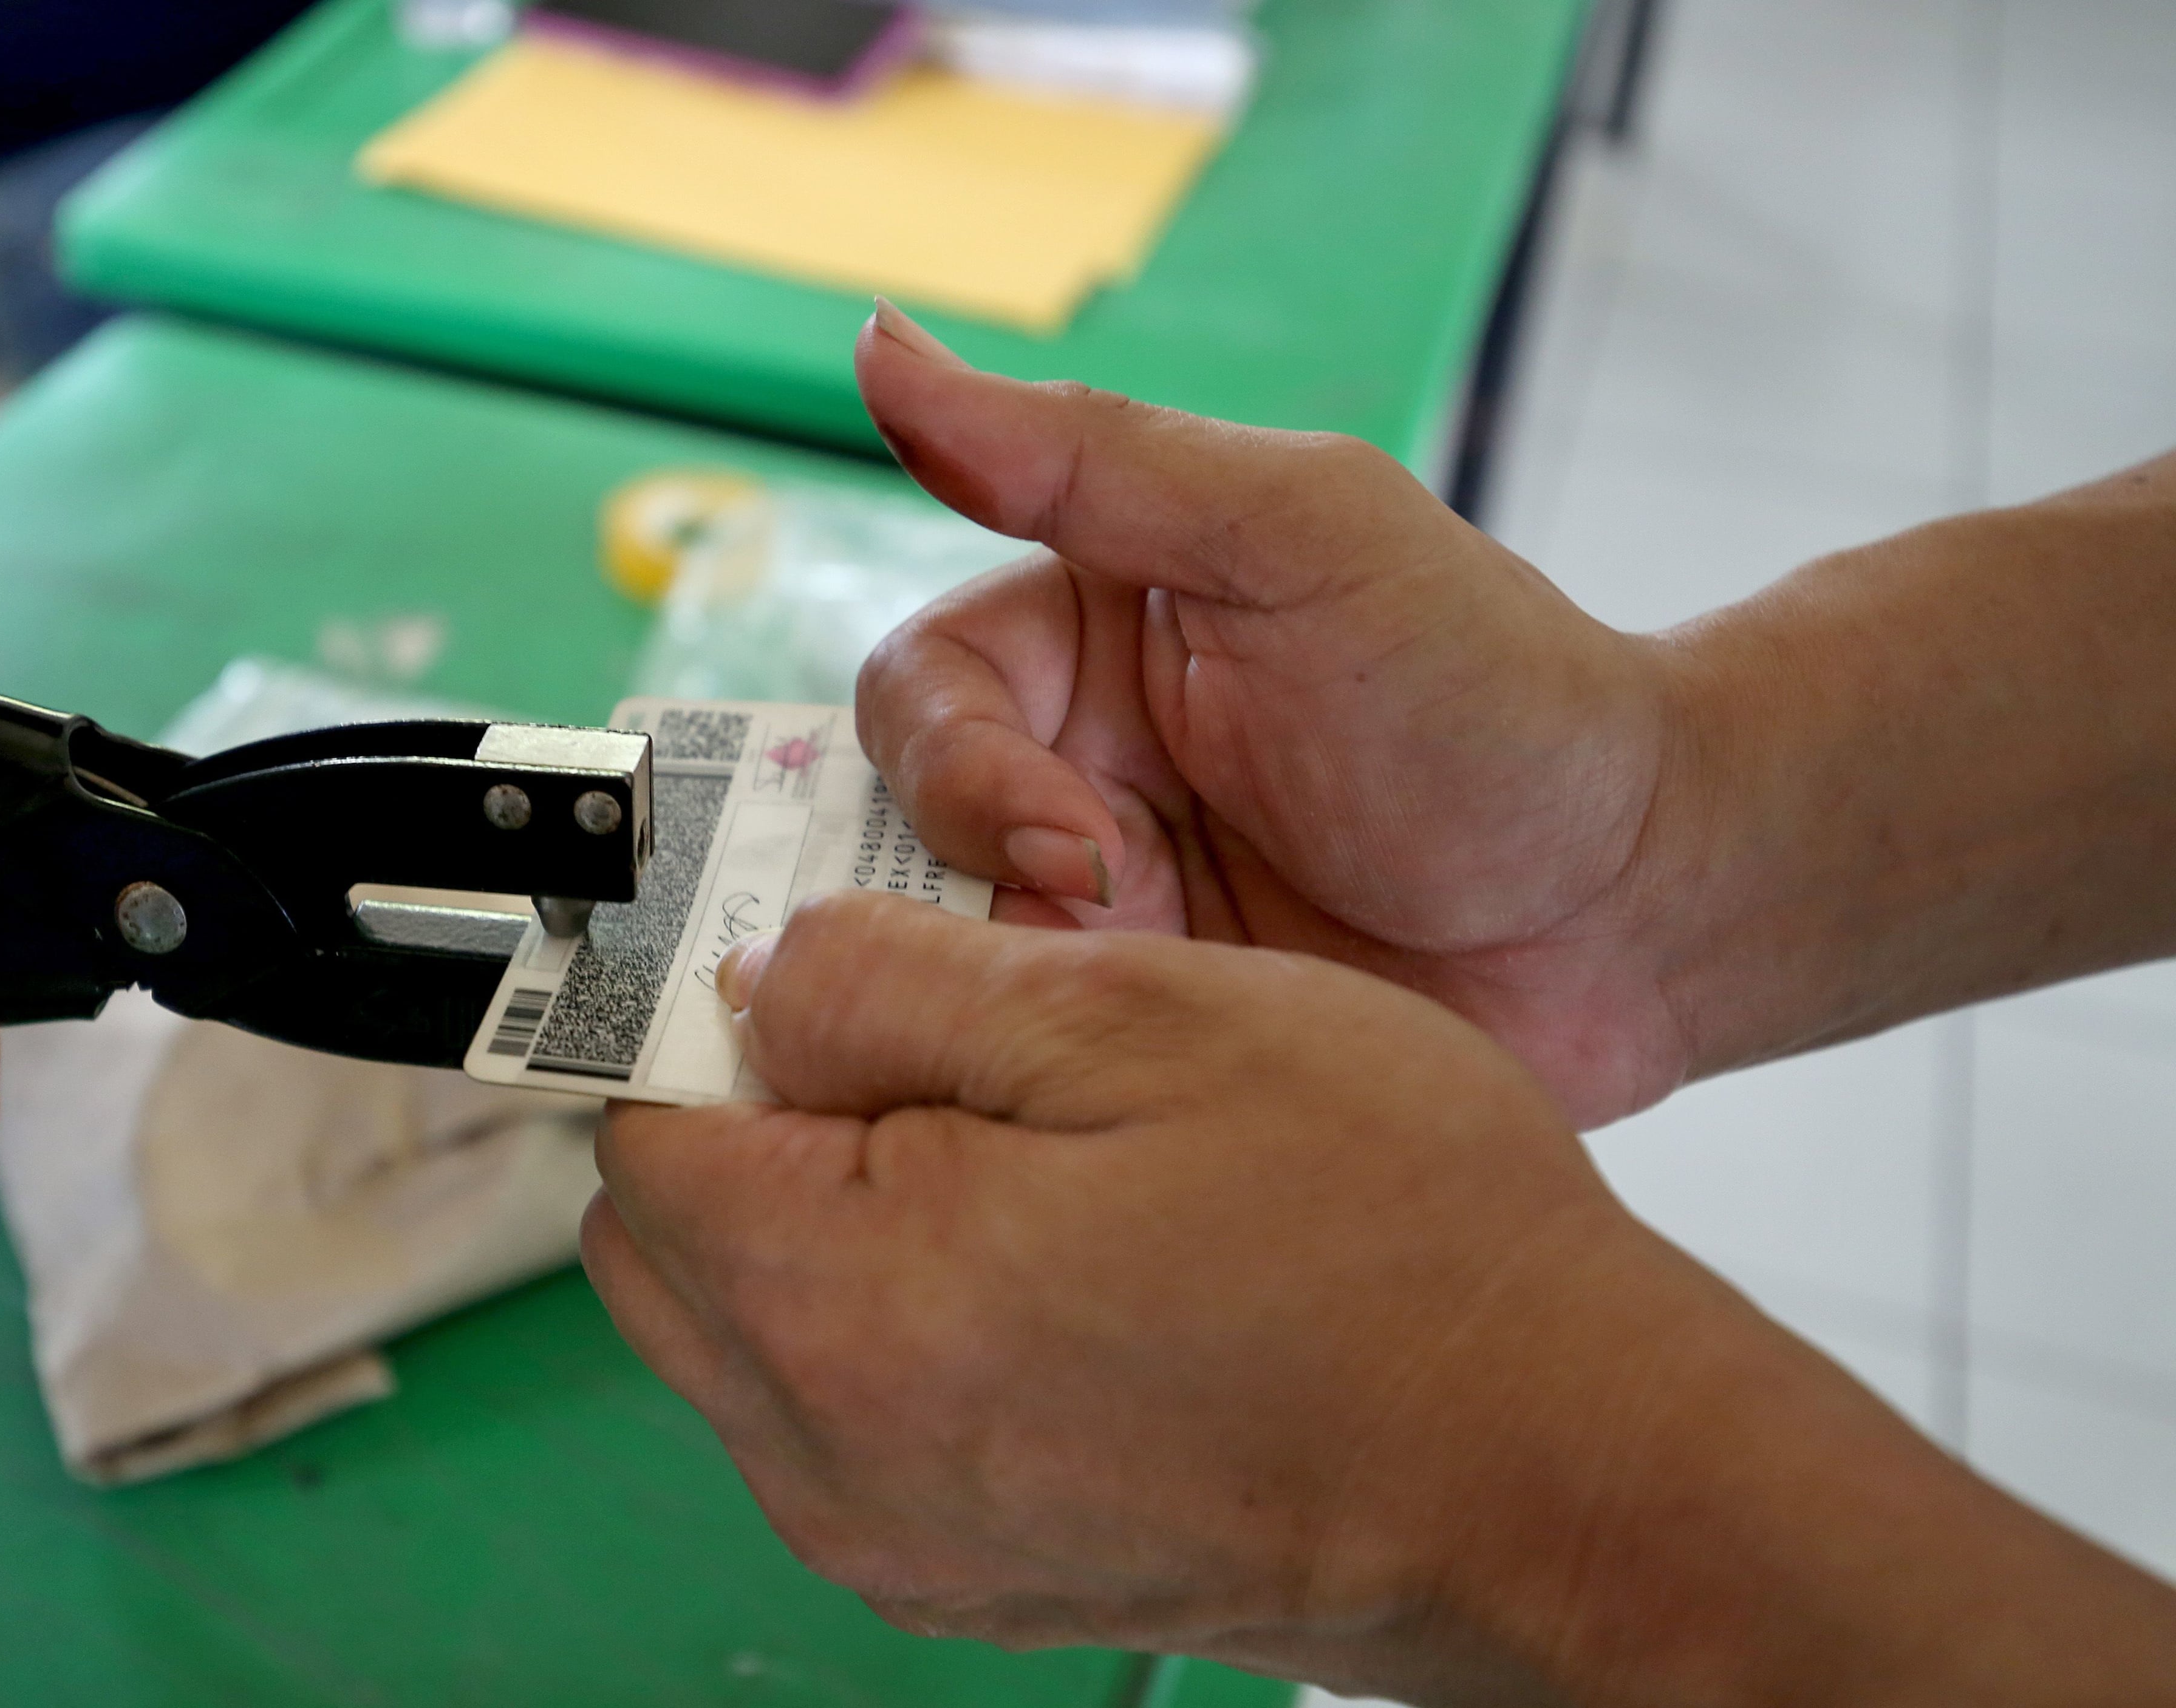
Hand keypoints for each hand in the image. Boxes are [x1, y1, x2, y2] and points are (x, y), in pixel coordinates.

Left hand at [587, 894, 2175, 1698]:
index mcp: (849, 1305)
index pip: (640, 1128)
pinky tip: (1041, 1256)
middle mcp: (835, 1456)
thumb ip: (896, 982)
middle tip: (913, 1040)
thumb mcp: (1142, 1014)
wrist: (1561, 1474)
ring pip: (744, 1329)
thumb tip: (761, 975)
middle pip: (665, 1239)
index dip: (704, 1015)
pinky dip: (887, 1318)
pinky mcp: (959, 1572)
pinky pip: (839, 1415)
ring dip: (819, 1216)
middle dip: (745, 1116)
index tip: (796, 961)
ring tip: (1009, 1147)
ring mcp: (892, 1536)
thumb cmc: (1396, 1245)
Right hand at [849, 303, 1706, 1125]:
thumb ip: (1081, 454)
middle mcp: (1076, 756)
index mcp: (1090, 622)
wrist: (1639, 902)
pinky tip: (1179, 1042)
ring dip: (1031, 970)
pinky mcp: (1150, 1011)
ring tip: (1164, 989)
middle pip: (900, 825)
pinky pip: (1039, 1039)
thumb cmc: (1491, 693)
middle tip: (1116, 914)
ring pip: (953, 941)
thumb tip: (879, 341)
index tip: (1072, 833)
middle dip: (984, 881)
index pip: (914, 687)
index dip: (957, 765)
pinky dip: (1080, 1050)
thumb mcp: (1291, 535)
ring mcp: (1109, 893)